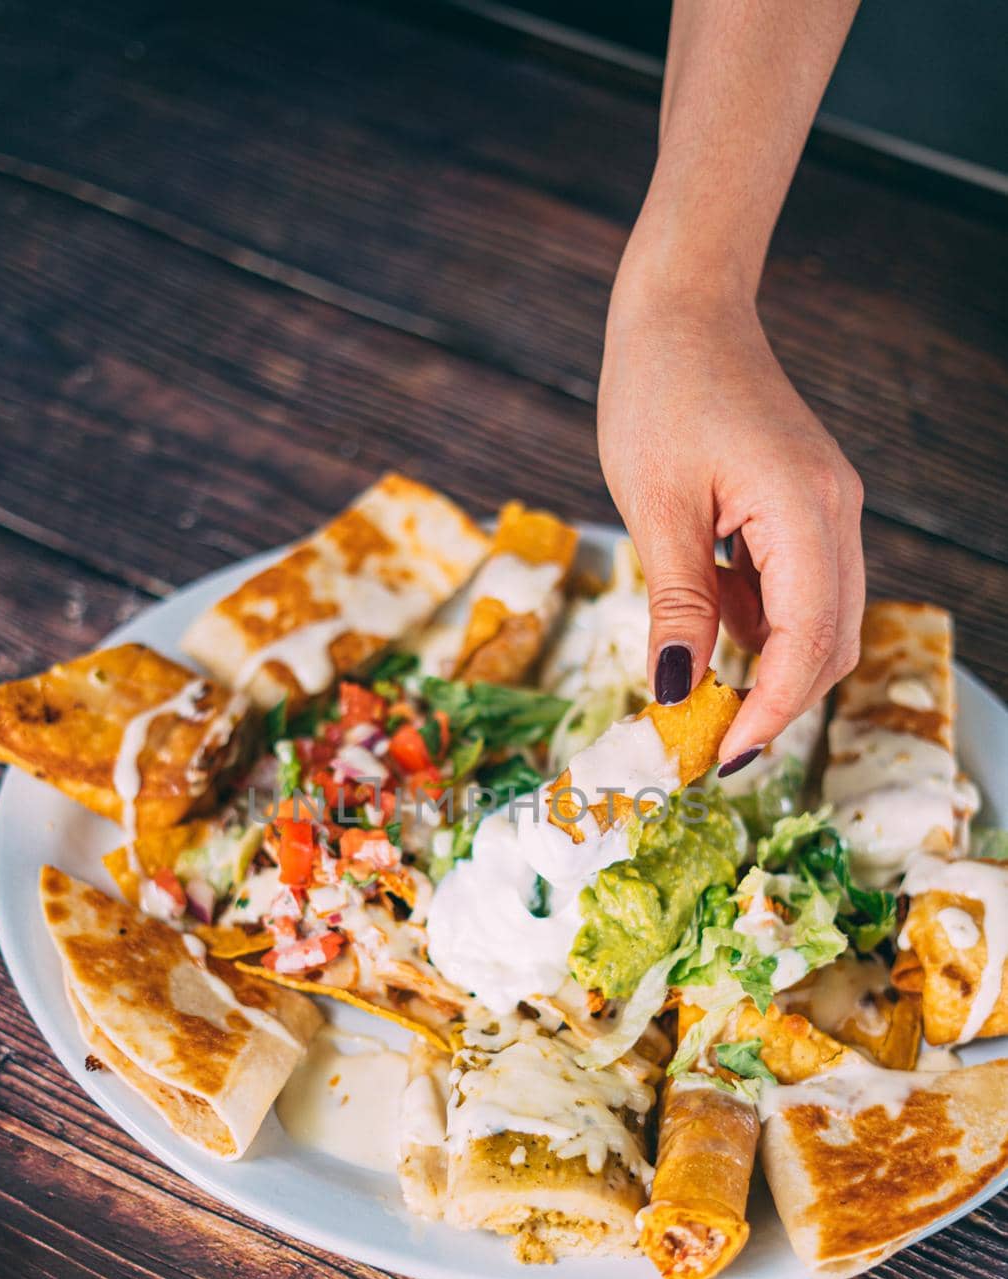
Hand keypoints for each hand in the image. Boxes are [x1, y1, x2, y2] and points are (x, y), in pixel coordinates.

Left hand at [598, 269, 864, 773]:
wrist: (682, 309)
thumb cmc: (659, 392)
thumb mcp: (655, 509)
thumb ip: (678, 606)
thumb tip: (678, 693)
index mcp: (806, 511)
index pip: (808, 643)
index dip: (769, 712)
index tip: (724, 757)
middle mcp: (836, 514)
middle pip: (830, 644)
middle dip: (776, 702)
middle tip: (710, 743)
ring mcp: (828, 509)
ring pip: (820, 622)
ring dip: (768, 667)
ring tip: (701, 696)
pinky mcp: (807, 507)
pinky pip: (798, 589)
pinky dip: (761, 624)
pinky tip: (710, 627)